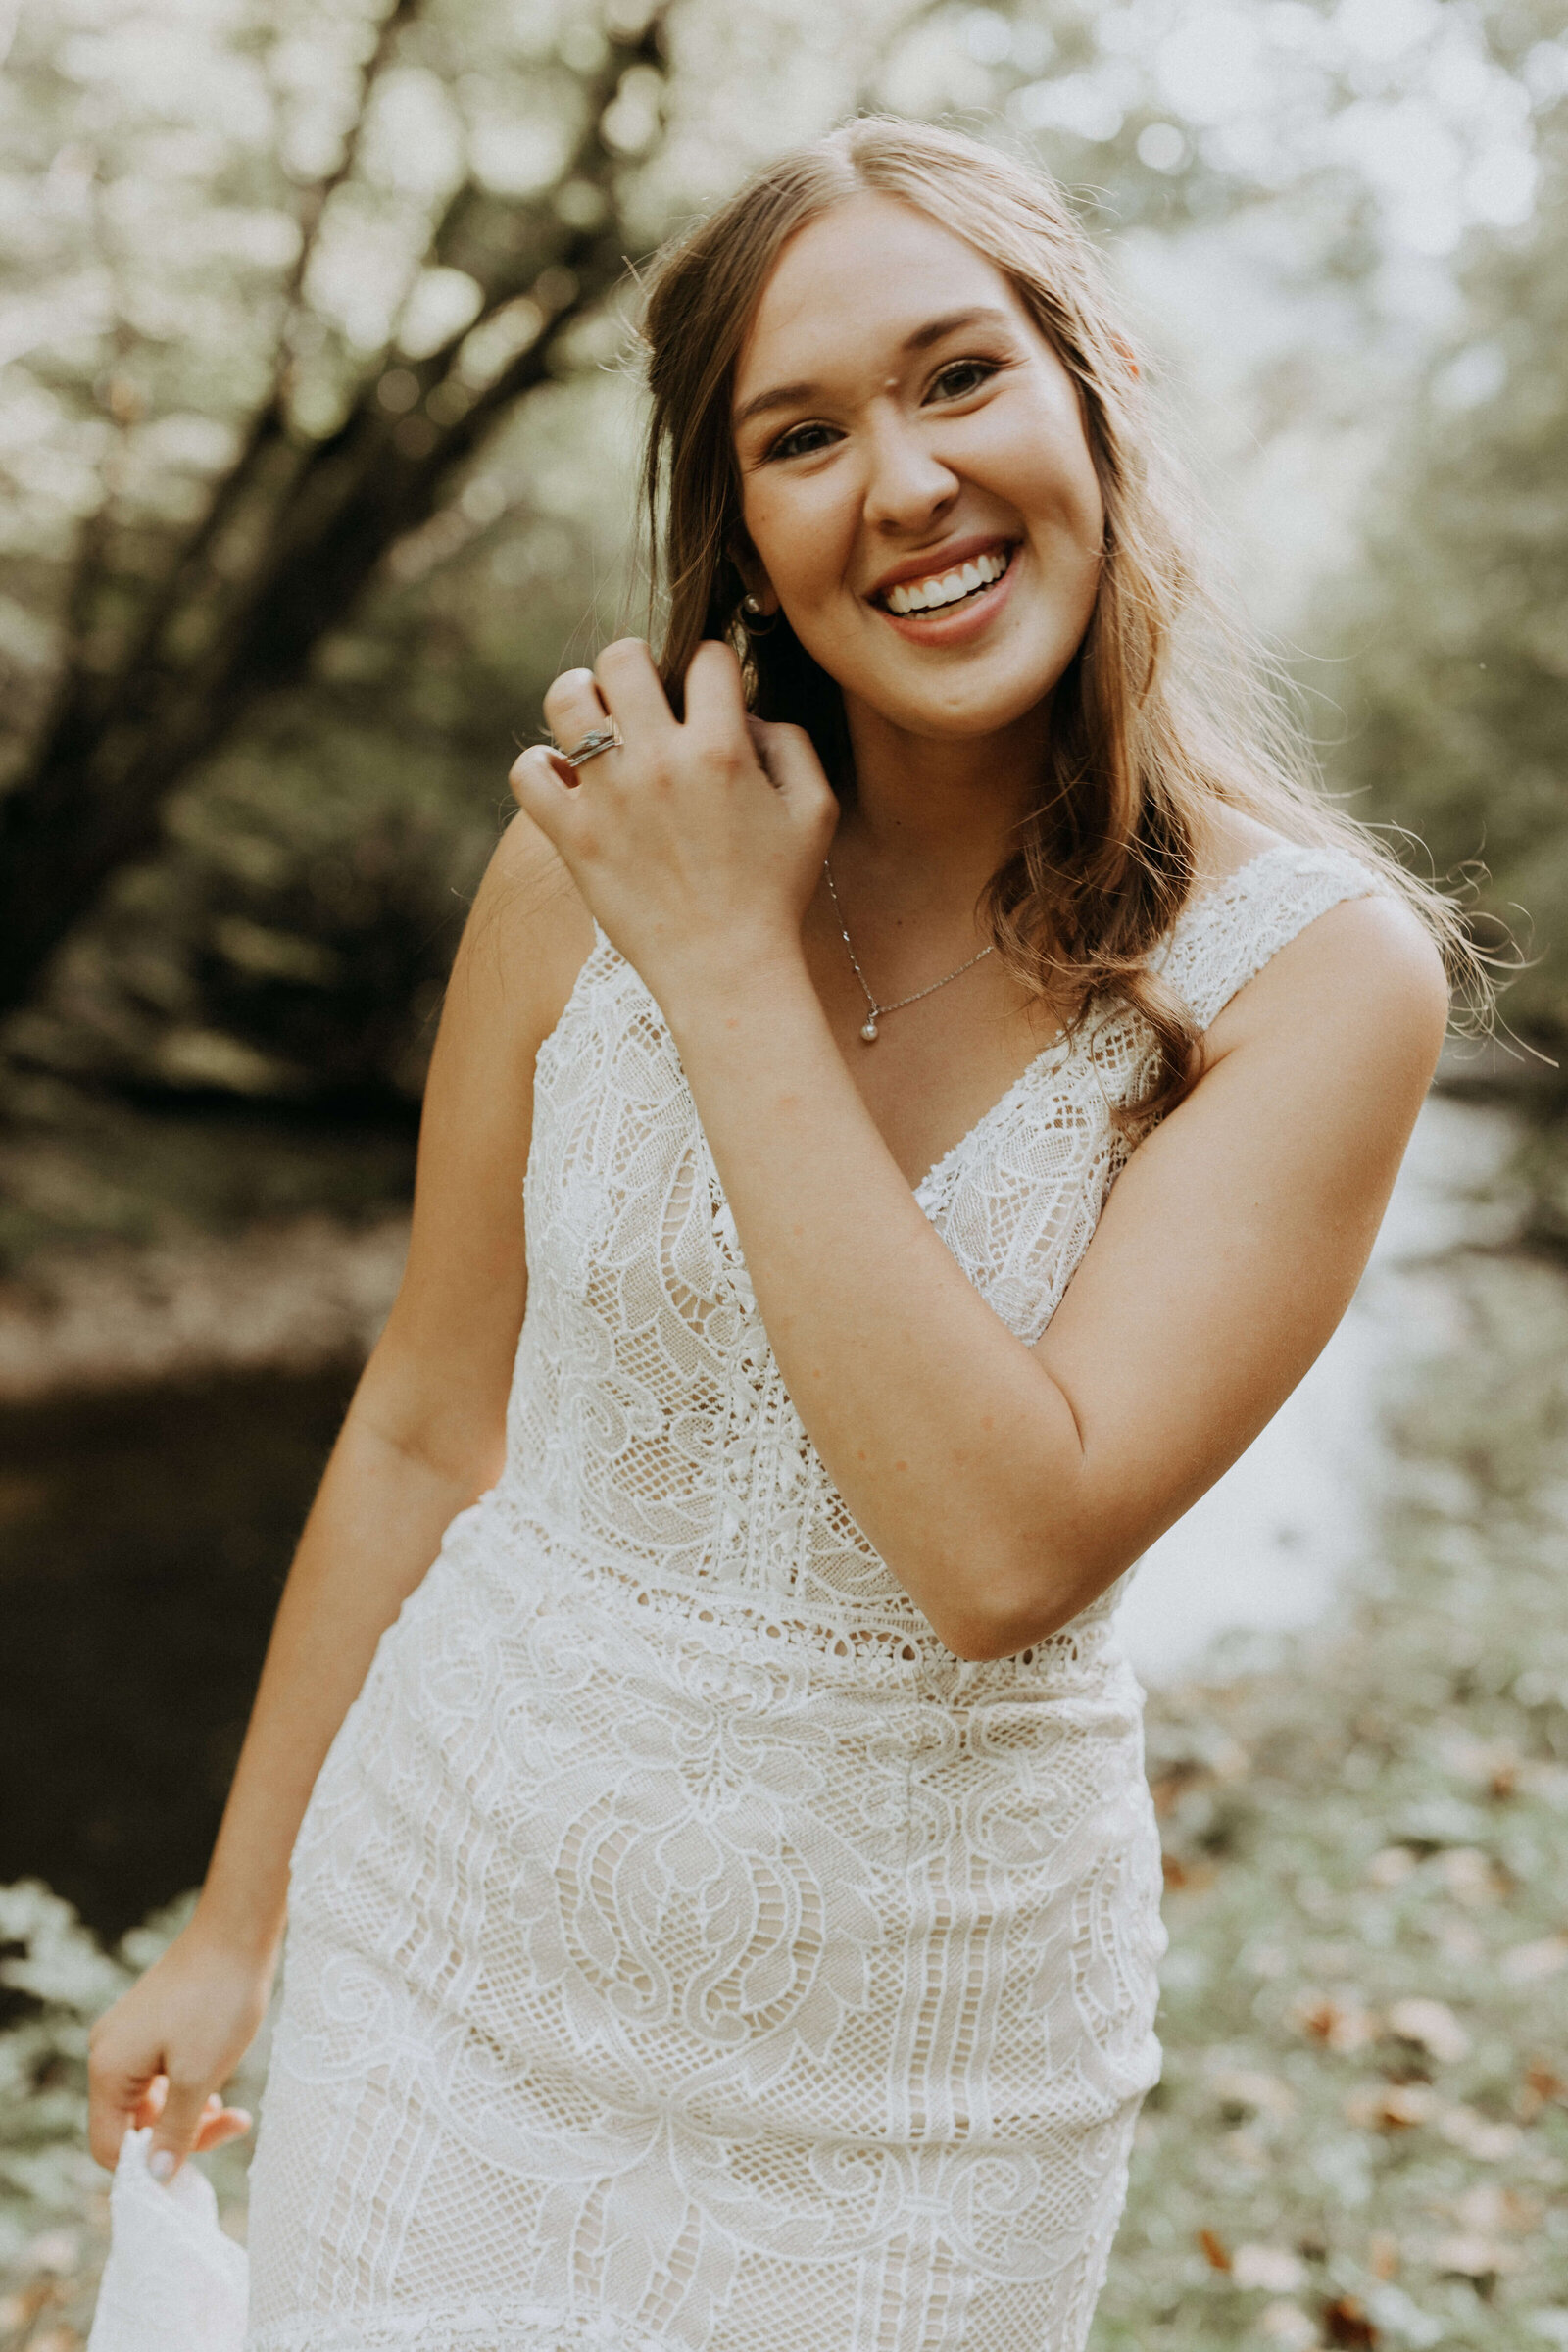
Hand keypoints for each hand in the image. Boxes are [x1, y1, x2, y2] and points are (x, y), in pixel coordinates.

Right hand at [88, 1921, 273, 2180]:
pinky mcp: (151, 2024)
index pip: (111, 2147)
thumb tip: (153, 2178)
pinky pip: (162, 2076)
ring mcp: (128, 2036)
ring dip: (191, 2113)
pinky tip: (219, 2084)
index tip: (198, 2161)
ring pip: (153, 2101)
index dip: (150, 2166)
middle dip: (183, 2135)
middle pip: (134, 2124)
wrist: (239, 1930)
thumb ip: (174, 2132)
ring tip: (231, 2108)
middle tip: (233, 2124)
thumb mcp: (200, 2077)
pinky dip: (190, 2087)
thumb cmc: (219, 2000)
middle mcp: (107, 2053)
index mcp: (108, 2069)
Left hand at [509, 637, 835, 1008]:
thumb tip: (745, 714)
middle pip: (622, 658)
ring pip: (565, 699)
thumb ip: (790, 744)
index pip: (707, 657)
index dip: (713, 665)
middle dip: (634, 663)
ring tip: (594, 718)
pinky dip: (539, 766)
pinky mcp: (573, 837)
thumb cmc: (776, 893)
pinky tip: (564, 778)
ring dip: (579, 697)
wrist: (727, 969)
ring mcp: (609, 798)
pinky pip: (527, 772)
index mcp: (721, 749)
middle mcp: (660, 762)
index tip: (710, 692)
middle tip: (641, 693)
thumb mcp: (814, 811)